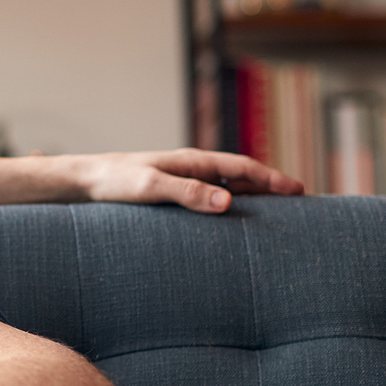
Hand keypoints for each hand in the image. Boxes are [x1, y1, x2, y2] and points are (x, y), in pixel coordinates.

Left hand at [71, 148, 303, 212]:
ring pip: (226, 187)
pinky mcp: (171, 193)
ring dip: (251, 198)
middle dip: (270, 188)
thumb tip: (229, 203)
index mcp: (192, 161)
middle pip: (240, 176)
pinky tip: (231, 224)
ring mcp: (182, 179)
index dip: (272, 179)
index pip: (242, 166)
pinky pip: (208, 199)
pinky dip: (227, 207)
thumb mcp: (151, 188)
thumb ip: (188, 194)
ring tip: (276, 217)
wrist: (84, 181)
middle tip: (301, 206)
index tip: (299, 191)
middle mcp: (191, 167)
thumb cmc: (114, 183)